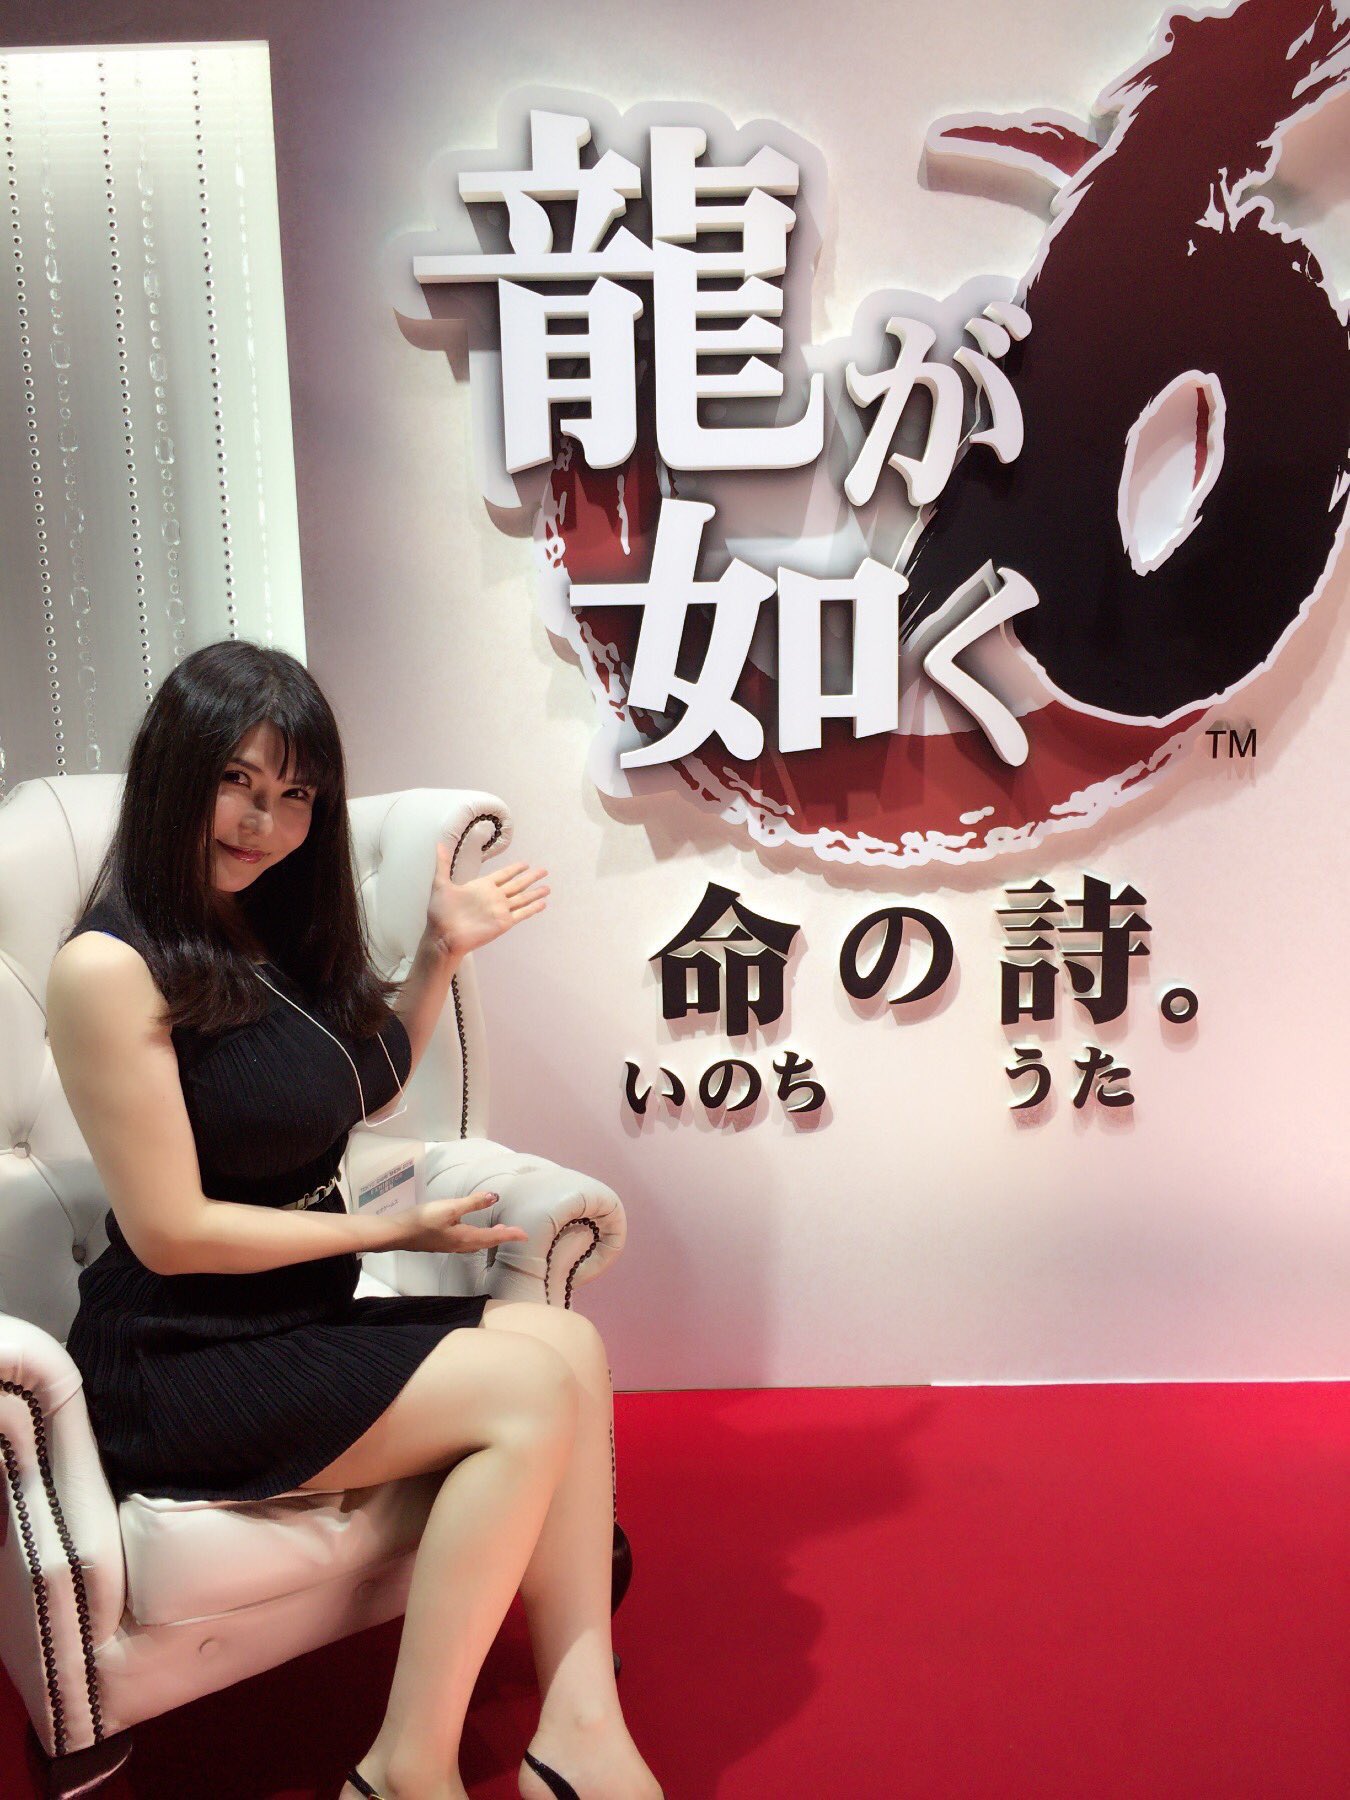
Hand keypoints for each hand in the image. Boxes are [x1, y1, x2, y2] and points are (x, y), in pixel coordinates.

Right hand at [398, 1192, 528, 1255]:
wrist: (397, 1233)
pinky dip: (476, 1236)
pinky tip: (470, 1230)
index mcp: (465, 1238)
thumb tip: (495, 1197)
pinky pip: (465, 1242)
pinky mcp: (441, 1243)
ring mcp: (449, 1245)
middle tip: (514, 1232)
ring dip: (489, 1237)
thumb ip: (473, 1202)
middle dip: (501, 1237)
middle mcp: (459, 1245)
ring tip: (498, 1230)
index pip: (493, 1236)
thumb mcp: (450, 1208)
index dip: (510, 1235)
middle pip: (486, 1242)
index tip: (525, 1235)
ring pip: (475, 1242)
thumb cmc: (423, 1220)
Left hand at [426, 845, 548, 956]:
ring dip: (535, 893)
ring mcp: (500, 910)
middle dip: (530, 878)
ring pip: (522, 898)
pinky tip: (543, 904)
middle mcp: (493, 897)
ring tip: (547, 888)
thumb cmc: (440, 912)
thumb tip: (439, 843)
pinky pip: (522, 913)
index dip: (514, 869)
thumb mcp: (440, 883)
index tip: (525, 864)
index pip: (503, 875)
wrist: (444, 935)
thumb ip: (443, 863)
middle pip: (517, 884)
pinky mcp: (503, 923)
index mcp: (482, 886)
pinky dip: (532, 908)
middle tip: (544, 871)